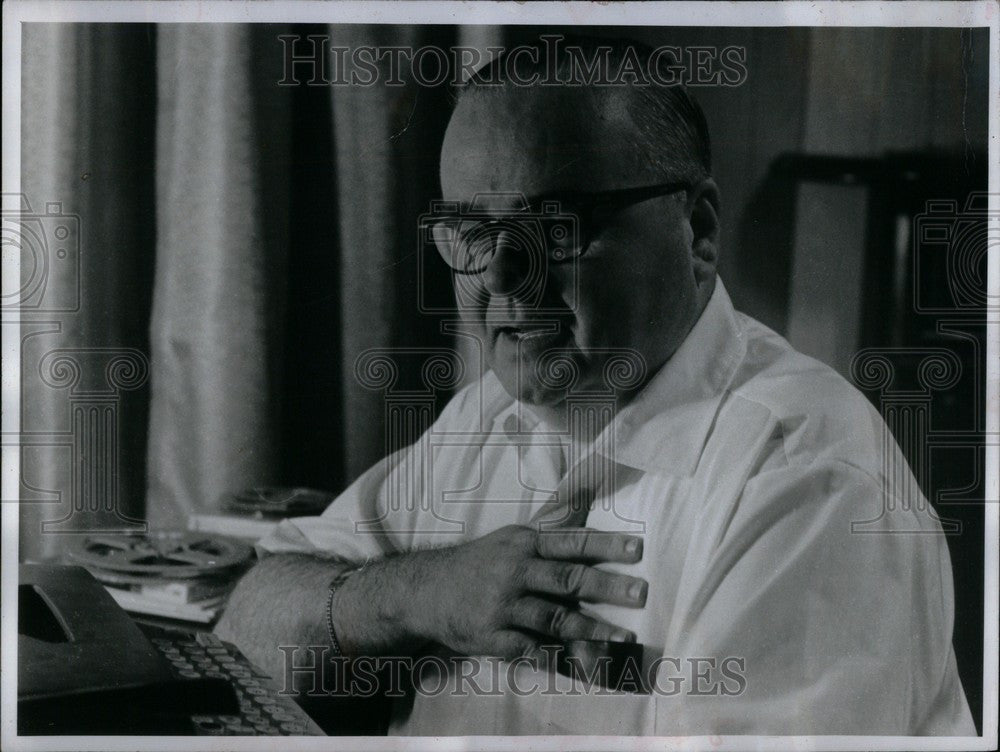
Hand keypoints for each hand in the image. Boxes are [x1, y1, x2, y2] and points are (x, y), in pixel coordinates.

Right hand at [410, 524, 646, 658]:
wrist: (426, 589)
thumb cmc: (482, 562)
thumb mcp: (514, 537)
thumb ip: (554, 524)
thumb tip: (588, 490)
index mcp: (524, 544)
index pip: (571, 542)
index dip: (604, 545)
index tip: (637, 549)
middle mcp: (515, 572)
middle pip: (567, 579)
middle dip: (606, 587)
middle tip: (641, 593)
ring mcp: (502, 606)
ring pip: (553, 619)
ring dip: (591, 629)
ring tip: (623, 637)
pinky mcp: (491, 637)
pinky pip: (528, 649)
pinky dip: (553, 658)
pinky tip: (580, 667)